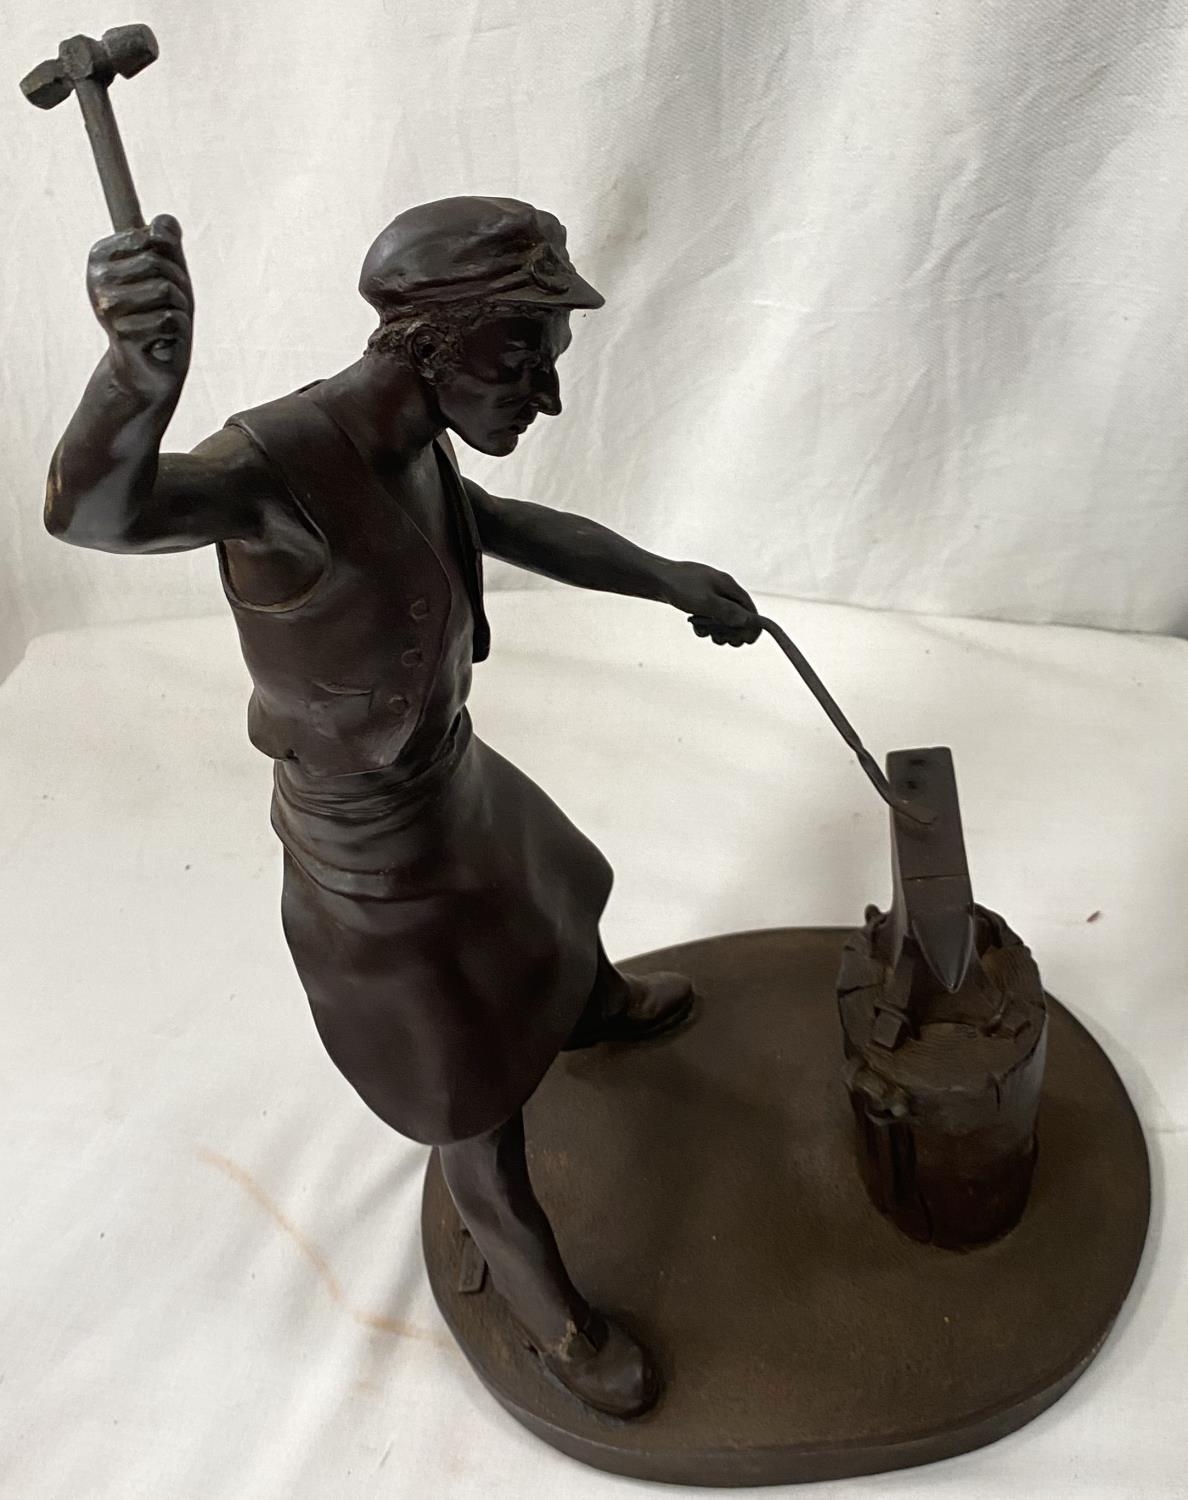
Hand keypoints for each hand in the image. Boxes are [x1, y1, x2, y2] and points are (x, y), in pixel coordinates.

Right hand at [87, 214, 192, 401]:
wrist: (149, 368)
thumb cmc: (159, 315)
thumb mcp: (168, 272)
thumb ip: (167, 243)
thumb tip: (166, 221)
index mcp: (101, 256)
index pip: (156, 237)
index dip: (174, 258)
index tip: (162, 279)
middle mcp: (97, 278)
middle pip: (160, 263)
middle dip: (179, 287)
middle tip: (167, 308)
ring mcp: (107, 306)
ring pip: (167, 290)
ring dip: (179, 310)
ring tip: (163, 326)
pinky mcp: (122, 332)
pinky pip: (171, 319)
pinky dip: (178, 332)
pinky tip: (161, 342)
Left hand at [661, 560, 760, 645]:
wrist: (654, 577)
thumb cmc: (679, 587)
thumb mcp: (704, 602)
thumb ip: (727, 612)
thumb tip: (748, 621)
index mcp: (728, 586)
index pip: (749, 608)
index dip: (751, 626)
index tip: (747, 641)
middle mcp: (723, 589)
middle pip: (738, 617)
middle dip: (730, 631)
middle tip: (719, 639)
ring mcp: (711, 594)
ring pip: (722, 620)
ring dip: (715, 630)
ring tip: (702, 631)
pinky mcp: (699, 600)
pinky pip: (709, 618)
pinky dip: (704, 625)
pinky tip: (693, 625)